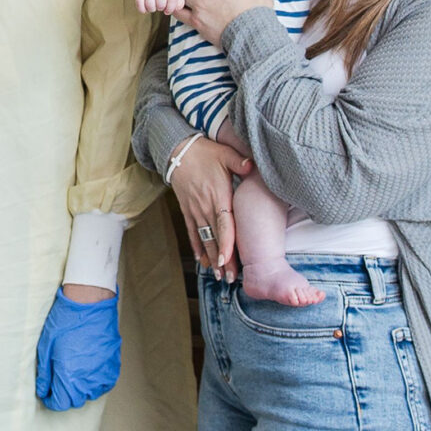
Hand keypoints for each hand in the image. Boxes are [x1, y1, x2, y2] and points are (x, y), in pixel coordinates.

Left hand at [34, 286, 120, 409]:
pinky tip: (89, 373)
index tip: (48, 394)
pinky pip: (105, 384)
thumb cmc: (65, 321)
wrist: (90, 302)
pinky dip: (97, 384)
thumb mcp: (46, 346)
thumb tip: (42, 390)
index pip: (60, 403)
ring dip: (81, 390)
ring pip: (91, 394)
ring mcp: (103, 371)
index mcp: (68, 374)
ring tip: (74, 376)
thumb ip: (44, 373)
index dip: (52, 401)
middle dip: (65, 396)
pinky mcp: (113, 364)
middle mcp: (87, 377)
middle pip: (76, 401)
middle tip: (58, 383)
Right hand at [135, 0, 186, 15]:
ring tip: (154, 6)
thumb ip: (180, 2)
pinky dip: (142, 9)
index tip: (168, 8)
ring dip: (152, 9)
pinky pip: (139, 3)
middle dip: (161, 8)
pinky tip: (146, 7)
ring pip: (149, 5)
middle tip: (161, 5)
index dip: (171, 8)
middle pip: (161, 4)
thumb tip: (176, 8)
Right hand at [169, 136, 249, 280]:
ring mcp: (195, 211)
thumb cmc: (205, 152)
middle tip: (230, 278)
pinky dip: (197, 247)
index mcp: (218, 196)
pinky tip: (202, 261)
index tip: (228, 260)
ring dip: (211, 258)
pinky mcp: (187, 211)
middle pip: (216, 238)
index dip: (226, 243)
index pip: (223, 224)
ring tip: (219, 275)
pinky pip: (192, 233)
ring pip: (204, 239)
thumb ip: (240, 161)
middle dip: (223, 260)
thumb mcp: (225, 153)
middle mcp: (205, 207)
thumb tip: (252, 165)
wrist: (178, 151)